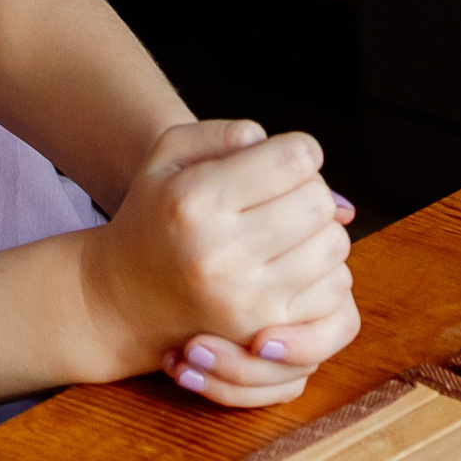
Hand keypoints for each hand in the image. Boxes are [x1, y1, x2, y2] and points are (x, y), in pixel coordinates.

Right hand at [77, 120, 356, 399]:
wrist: (124, 297)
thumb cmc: (153, 218)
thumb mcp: (166, 158)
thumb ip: (222, 133)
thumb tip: (285, 149)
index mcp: (194, 201)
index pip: (293, 160)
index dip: (299, 150)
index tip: (286, 158)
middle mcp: (221, 252)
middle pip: (319, 201)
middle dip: (310, 190)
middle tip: (284, 195)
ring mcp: (247, 296)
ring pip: (335, 244)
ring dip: (320, 231)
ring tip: (286, 230)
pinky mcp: (267, 327)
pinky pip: (336, 288)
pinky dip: (323, 270)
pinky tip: (290, 263)